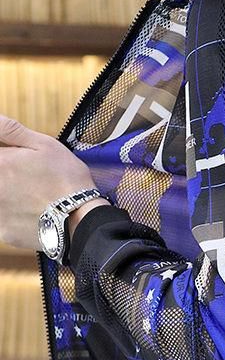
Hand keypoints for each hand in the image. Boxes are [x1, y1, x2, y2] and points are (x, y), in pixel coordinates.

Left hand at [0, 115, 99, 251]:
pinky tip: (32, 213)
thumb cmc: (66, 179)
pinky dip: (14, 215)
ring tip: (31, 197)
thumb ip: (11, 129)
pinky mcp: (3, 230)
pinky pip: (4, 219)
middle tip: (30, 181)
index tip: (20, 163)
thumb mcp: (45, 145)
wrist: (81, 218)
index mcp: (0, 163)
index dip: (9, 157)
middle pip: (1, 177)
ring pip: (2, 196)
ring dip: (10, 193)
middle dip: (12, 176)